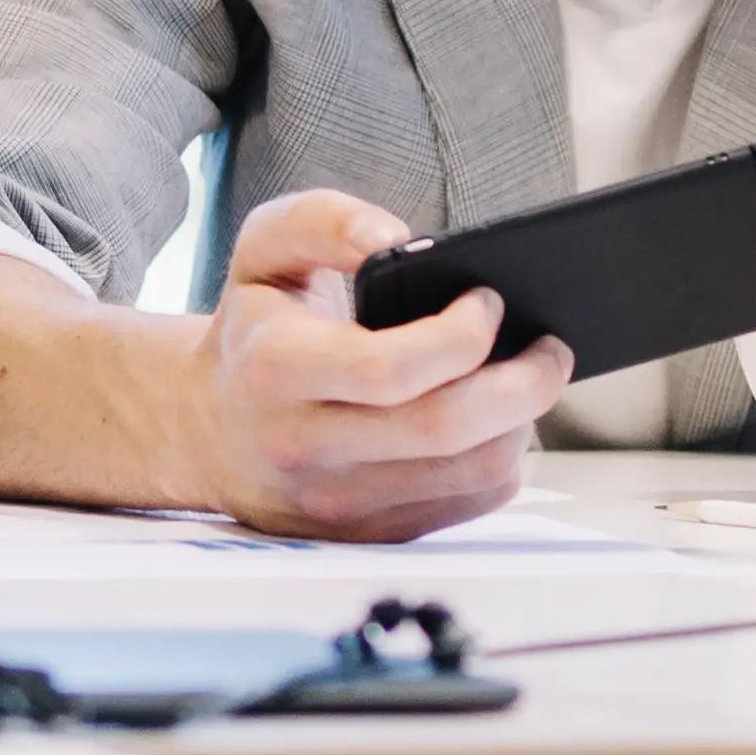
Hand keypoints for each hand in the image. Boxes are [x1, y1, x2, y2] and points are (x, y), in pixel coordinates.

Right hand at [190, 189, 568, 540]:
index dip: (459, 335)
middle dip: (524, 384)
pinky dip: (501, 459)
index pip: (387, 369)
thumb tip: (399, 240)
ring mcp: (338, 502)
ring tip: (522, 380)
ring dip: (521, 422)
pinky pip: (469, 504)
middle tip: (550, 348)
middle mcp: (303, 446)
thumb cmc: (253, 331)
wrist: (205, 431)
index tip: (487, 300)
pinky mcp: (369, 533)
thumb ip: (324, 221)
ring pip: (472, 472)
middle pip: (446, 429)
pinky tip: (492, 423)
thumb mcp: (262, 252)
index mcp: (274, 369)